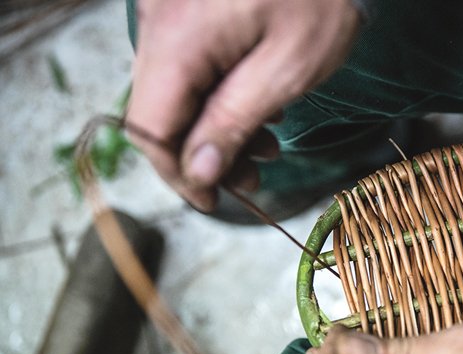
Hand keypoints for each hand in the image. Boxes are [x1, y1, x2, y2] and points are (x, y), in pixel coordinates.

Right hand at [127, 0, 360, 210]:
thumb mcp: (287, 70)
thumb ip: (234, 121)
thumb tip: (197, 173)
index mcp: (179, 37)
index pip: (151, 128)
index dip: (178, 175)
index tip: (212, 201)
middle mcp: (159, 21)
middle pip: (159, 113)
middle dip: (204, 157)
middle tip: (252, 178)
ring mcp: (169, 13)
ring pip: (174, 95)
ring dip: (216, 131)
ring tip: (267, 146)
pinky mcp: (185, 10)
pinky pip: (188, 69)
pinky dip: (217, 99)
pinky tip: (258, 108)